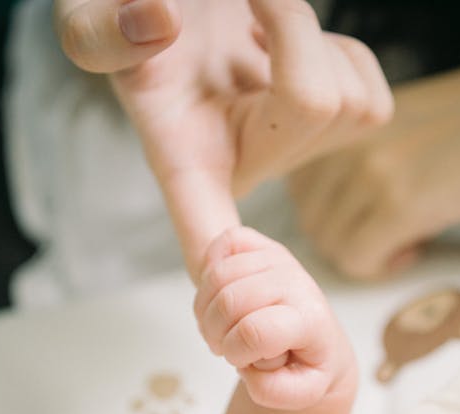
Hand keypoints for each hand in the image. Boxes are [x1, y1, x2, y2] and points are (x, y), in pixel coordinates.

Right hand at [56, 0, 392, 278]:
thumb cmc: (133, 11)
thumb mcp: (87, 15)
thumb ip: (98, 31)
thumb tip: (159, 25)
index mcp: (187, 158)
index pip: (203, 233)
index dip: (222, 279)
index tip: (233, 334)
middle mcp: (247, 163)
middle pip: (315, 109)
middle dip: (293, 30)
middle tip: (250, 1)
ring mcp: (298, 149)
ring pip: (351, 100)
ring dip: (311, 32)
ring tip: (260, 21)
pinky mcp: (341, 122)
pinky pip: (372, 92)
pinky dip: (342, 51)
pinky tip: (293, 47)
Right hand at [194, 226, 352, 409]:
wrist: (318, 344)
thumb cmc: (306, 367)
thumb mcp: (301, 394)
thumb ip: (276, 392)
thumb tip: (253, 368)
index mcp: (310, 319)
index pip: (254, 331)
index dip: (236, 353)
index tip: (244, 362)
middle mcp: (297, 282)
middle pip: (228, 302)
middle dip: (216, 334)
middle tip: (225, 348)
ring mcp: (280, 259)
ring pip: (218, 276)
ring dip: (207, 310)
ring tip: (222, 328)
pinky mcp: (263, 245)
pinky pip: (223, 242)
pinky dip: (210, 270)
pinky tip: (219, 296)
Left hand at [288, 55, 459, 278]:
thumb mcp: (393, 124)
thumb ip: (348, 153)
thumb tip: (316, 204)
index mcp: (340, 119)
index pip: (296, 185)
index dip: (330, 206)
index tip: (366, 208)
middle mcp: (343, 141)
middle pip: (309, 218)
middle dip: (345, 233)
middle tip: (388, 227)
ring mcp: (368, 170)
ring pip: (329, 244)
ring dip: (367, 251)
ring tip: (407, 233)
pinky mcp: (397, 204)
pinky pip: (357, 261)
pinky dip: (383, 266)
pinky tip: (415, 246)